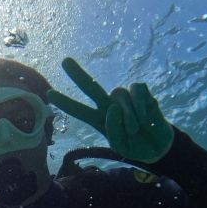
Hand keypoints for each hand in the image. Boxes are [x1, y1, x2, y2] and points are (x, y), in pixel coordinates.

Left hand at [47, 57, 173, 162]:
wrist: (157, 146)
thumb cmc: (135, 146)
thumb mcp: (120, 146)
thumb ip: (113, 129)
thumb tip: (113, 107)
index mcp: (99, 120)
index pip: (79, 110)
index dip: (65, 103)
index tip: (49, 94)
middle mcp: (109, 106)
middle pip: (91, 86)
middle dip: (78, 74)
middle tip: (64, 61)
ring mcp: (124, 98)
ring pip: (119, 96)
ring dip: (128, 115)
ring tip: (136, 129)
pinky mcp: (140, 93)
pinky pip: (135, 91)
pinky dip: (140, 105)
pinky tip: (146, 117)